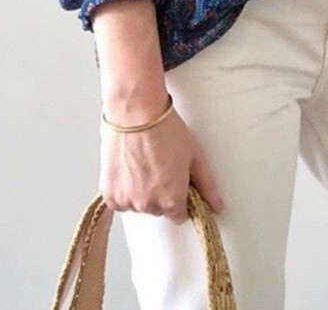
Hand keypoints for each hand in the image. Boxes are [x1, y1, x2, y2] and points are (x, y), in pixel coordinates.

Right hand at [99, 101, 225, 224]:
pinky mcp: (109, 192)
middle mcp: (148, 205)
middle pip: (158, 209)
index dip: (180, 199)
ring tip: (143, 162)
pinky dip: (123, 188)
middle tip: (160, 165)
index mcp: (172, 199)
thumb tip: (218, 207)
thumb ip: (207, 186)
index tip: (177, 184)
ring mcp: (127, 200)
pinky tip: (129, 166)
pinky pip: (119, 200)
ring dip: (140, 191)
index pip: (179, 216)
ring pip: (138, 204)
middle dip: (160, 192)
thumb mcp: (194, 156)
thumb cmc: (166, 129)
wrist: (137, 112)